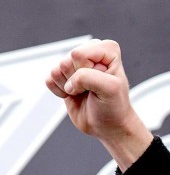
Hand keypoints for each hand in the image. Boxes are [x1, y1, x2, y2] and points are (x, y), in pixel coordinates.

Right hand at [45, 39, 152, 170]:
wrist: (108, 125)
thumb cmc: (114, 106)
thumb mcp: (111, 89)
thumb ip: (88, 77)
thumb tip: (69, 82)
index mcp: (107, 49)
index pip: (79, 54)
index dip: (87, 71)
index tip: (101, 82)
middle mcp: (90, 53)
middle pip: (66, 61)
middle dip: (77, 80)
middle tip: (92, 89)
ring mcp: (75, 64)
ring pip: (57, 70)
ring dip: (69, 87)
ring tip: (84, 92)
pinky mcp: (63, 76)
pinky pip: (49, 79)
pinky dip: (60, 92)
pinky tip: (74, 95)